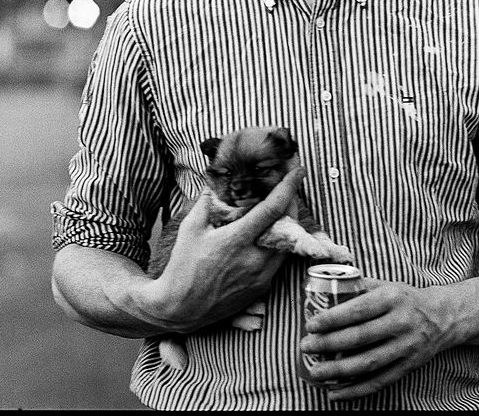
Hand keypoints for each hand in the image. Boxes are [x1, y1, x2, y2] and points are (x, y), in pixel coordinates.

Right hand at [142, 166, 305, 331]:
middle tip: (289, 187)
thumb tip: (213, 183)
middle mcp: (254, 258)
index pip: (272, 208)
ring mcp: (260, 276)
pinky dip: (280, 245)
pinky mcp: (261, 289)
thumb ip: (206, 203)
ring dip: (289, 224)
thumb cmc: (182, 267)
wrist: (180, 309)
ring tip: (282, 209)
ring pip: (288, 244)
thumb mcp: (190, 229)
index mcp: (237, 240)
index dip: (289, 186)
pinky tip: (271, 236)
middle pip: (288, 225)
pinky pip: (279, 261)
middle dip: (292, 202)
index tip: (298, 170)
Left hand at [300, 279, 459, 400]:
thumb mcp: (386, 285)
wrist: (442, 317)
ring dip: (338, 371)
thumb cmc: (405, 298)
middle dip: (329, 344)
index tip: (311, 324)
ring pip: (368, 363)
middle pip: (360, 337)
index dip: (333, 318)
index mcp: (392, 298)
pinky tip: (335, 392)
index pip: (358, 309)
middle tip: (306, 346)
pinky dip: (355, 390)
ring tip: (315, 372)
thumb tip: (327, 289)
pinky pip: (379, 382)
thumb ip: (359, 288)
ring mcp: (405, 347)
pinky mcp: (407, 367)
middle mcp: (400, 323)